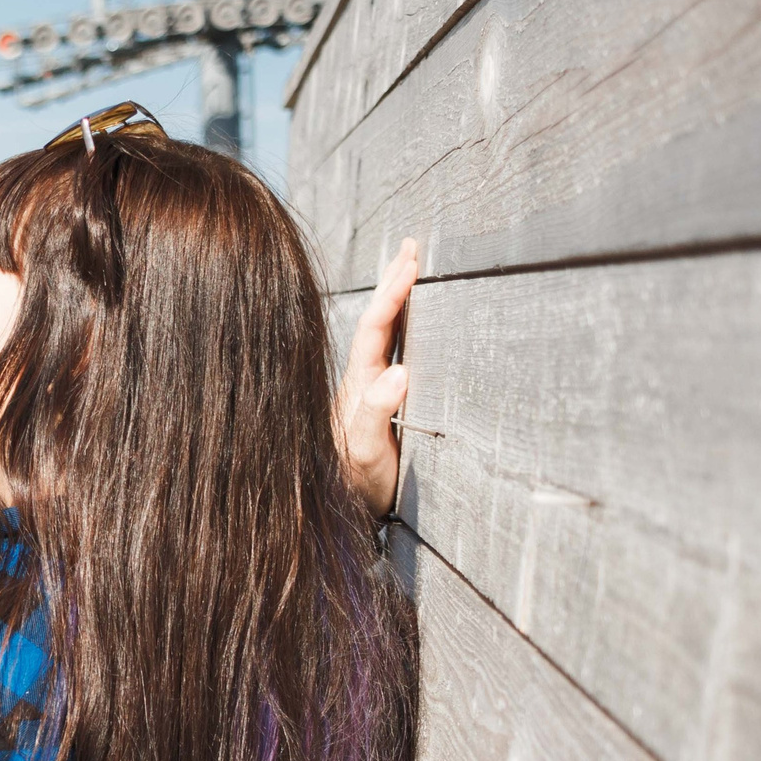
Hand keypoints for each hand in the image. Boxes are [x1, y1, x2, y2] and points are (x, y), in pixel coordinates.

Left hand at [336, 238, 418, 518]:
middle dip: (395, 281)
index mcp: (358, 386)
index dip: (392, 294)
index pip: (375, 329)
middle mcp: (362, 382)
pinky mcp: (382, 405)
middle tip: (413, 244)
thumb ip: (375, 416)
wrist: (347, 516)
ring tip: (411, 265)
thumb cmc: (357, 488)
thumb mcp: (367, 455)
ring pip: (385, 334)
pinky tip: (412, 319)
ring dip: (398, 298)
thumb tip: (398, 372)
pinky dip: (404, 326)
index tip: (410, 260)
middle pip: (378, 321)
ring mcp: (370, 392)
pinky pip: (393, 352)